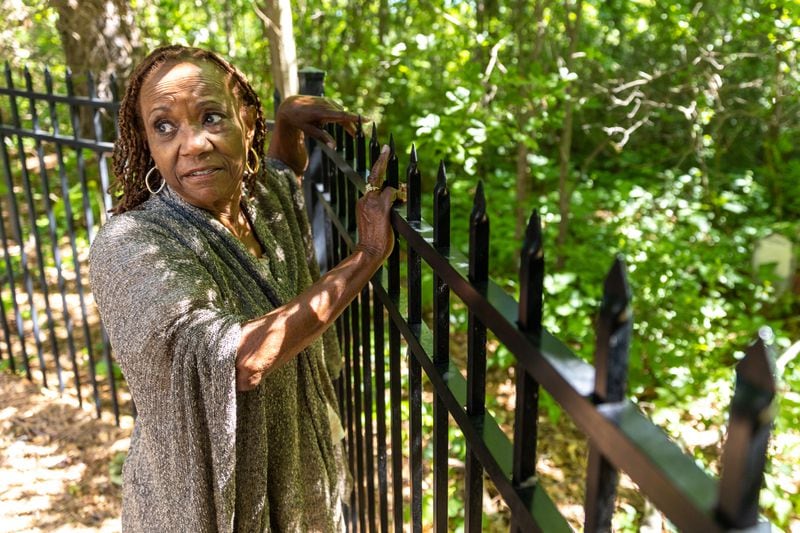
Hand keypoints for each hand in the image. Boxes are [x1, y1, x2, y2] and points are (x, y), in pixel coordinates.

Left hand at [276, 95, 363, 147]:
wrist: (290, 105)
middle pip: (345, 116)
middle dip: (353, 125)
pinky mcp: (327, 100)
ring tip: (351, 132)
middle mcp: (326, 105)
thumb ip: (322, 137)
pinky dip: (341, 116)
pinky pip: (338, 109)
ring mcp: (327, 101)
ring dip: (347, 122)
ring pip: (342, 113)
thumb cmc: (298, 119)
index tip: (368, 119)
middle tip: (359, 136)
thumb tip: (334, 147)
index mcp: (322, 113)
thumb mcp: (308, 130)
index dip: (355, 119)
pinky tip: (339, 122)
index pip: (343, 116)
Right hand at [356, 145, 398, 261]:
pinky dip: (400, 196)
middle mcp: (365, 199)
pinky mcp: (381, 206)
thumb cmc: (373, 241)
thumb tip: (394, 204)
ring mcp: (372, 202)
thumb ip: (379, 210)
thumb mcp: (374, 222)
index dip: (376, 167)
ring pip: (388, 186)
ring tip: (405, 194)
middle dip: (382, 160)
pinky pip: (393, 193)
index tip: (380, 154)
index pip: (370, 181)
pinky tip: (404, 200)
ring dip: (399, 189)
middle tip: (387, 147)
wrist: (368, 250)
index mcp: (362, 202)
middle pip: (376, 176)